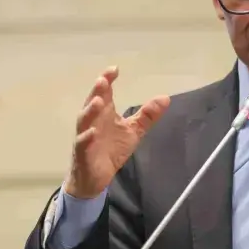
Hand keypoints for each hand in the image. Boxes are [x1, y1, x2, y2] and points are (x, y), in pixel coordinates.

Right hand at [64, 66, 169, 198]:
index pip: (105, 93)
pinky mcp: (83, 153)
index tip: (114, 69)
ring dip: (90, 111)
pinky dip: (86, 137)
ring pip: (84, 121)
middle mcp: (93, 121)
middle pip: (93, 102)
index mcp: (104, 113)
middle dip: (97, 91)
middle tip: (103, 80)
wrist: (96, 178)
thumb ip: (147, 115)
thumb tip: (165, 98)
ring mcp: (85, 136)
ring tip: (98, 101)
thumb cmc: (112, 150)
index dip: (107, 80)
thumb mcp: (133, 131)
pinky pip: (82, 144)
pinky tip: (92, 132)